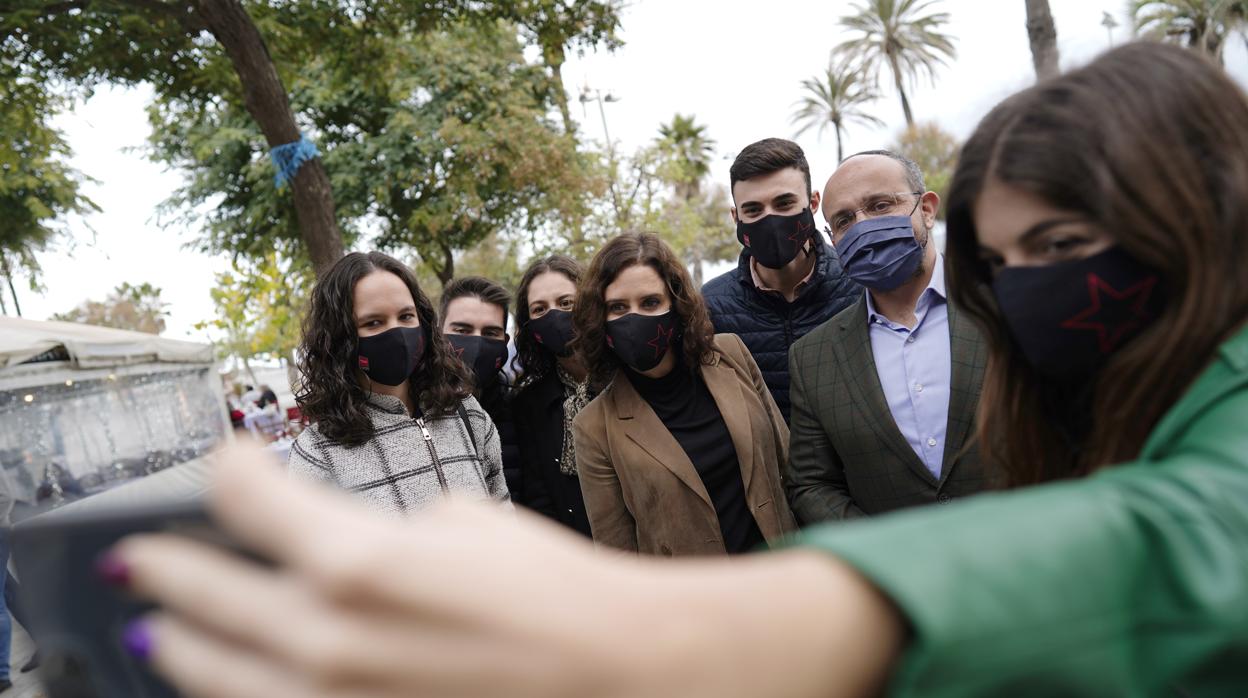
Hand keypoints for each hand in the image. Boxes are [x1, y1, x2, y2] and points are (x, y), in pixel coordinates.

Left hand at [115, 444, 901, 697]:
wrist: (617, 674)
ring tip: (155, 633)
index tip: (225, 461)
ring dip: (176, 647)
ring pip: (213, 676)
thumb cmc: (553, 589)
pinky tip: (232, 686)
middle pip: (205, 594)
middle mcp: (323, 637)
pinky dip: (240, 696)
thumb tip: (347, 544)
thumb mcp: (465, 522)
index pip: (245, 496)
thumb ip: (385, 530)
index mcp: (351, 559)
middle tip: (143, 556)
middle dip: (170, 567)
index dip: (227, 467)